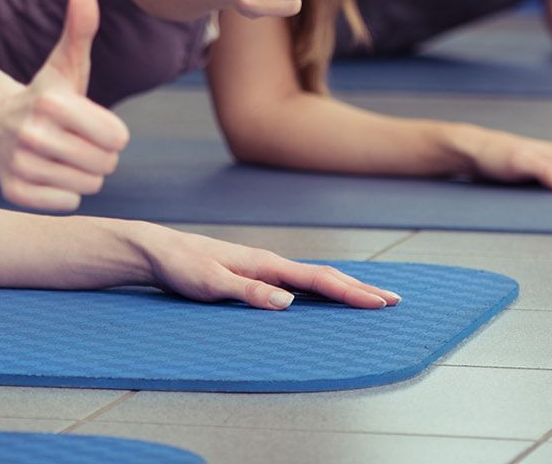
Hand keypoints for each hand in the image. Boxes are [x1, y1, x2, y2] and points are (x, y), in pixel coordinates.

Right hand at [0, 0, 129, 211]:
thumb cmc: (43, 93)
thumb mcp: (64, 62)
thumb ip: (80, 27)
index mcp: (52, 102)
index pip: (117, 137)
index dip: (111, 131)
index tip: (91, 122)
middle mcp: (31, 134)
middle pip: (105, 164)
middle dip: (98, 153)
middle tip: (76, 140)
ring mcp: (20, 164)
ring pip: (88, 186)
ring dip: (82, 173)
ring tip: (62, 155)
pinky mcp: (13, 191)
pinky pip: (67, 203)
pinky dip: (63, 192)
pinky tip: (47, 172)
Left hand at [135, 225, 401, 310]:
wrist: (157, 249)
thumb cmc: (181, 266)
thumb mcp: (210, 283)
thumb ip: (248, 292)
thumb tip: (288, 302)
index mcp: (265, 264)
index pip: (317, 281)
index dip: (351, 293)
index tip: (381, 302)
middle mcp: (269, 262)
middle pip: (324, 276)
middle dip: (359, 289)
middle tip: (393, 301)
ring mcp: (263, 266)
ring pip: (313, 278)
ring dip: (344, 287)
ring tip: (371, 298)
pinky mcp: (254, 273)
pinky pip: (297, 282)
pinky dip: (321, 288)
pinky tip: (325, 296)